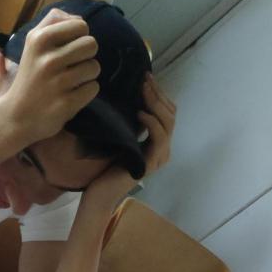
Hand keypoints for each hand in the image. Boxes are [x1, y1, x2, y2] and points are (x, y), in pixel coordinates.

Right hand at [0, 9, 99, 144]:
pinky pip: (93, 88)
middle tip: (73, 66)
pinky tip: (72, 96)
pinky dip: (86, 93)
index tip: (69, 49)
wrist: (15, 117)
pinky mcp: (66, 103)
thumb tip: (79, 19)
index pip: (81, 25)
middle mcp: (48, 59)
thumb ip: (53, 23)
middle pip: (91, 44)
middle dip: (86, 56)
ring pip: (94, 67)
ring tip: (72, 82)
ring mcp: (57, 83)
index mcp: (39, 39)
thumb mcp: (32, 44)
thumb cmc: (29, 77)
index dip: (80, 37)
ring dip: (87, 75)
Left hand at [78, 74, 177, 215]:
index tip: (145, 78)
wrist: (100, 193)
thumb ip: (131, 122)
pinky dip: (151, 122)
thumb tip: (132, 95)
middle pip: (171, 114)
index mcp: (158, 143)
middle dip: (158, 94)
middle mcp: (164, 149)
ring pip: (168, 123)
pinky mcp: (151, 163)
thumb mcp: (121, 137)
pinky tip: (140, 113)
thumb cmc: (106, 167)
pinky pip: (159, 137)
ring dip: (155, 103)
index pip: (168, 112)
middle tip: (145, 79)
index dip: (159, 93)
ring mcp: (160, 157)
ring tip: (142, 91)